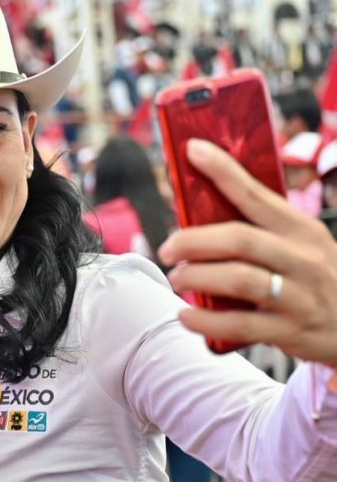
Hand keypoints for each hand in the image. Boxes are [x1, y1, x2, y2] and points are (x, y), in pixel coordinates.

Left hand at [159, 138, 336, 366]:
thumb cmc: (312, 279)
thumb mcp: (301, 247)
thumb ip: (262, 230)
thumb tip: (200, 206)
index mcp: (302, 230)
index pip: (257, 194)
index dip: (223, 171)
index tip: (193, 150)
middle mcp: (304, 259)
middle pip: (240, 239)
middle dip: (194, 240)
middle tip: (168, 248)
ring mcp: (299, 297)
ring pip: (240, 280)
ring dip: (197, 278)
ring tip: (178, 279)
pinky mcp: (290, 331)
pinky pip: (240, 325)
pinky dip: (205, 320)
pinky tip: (186, 315)